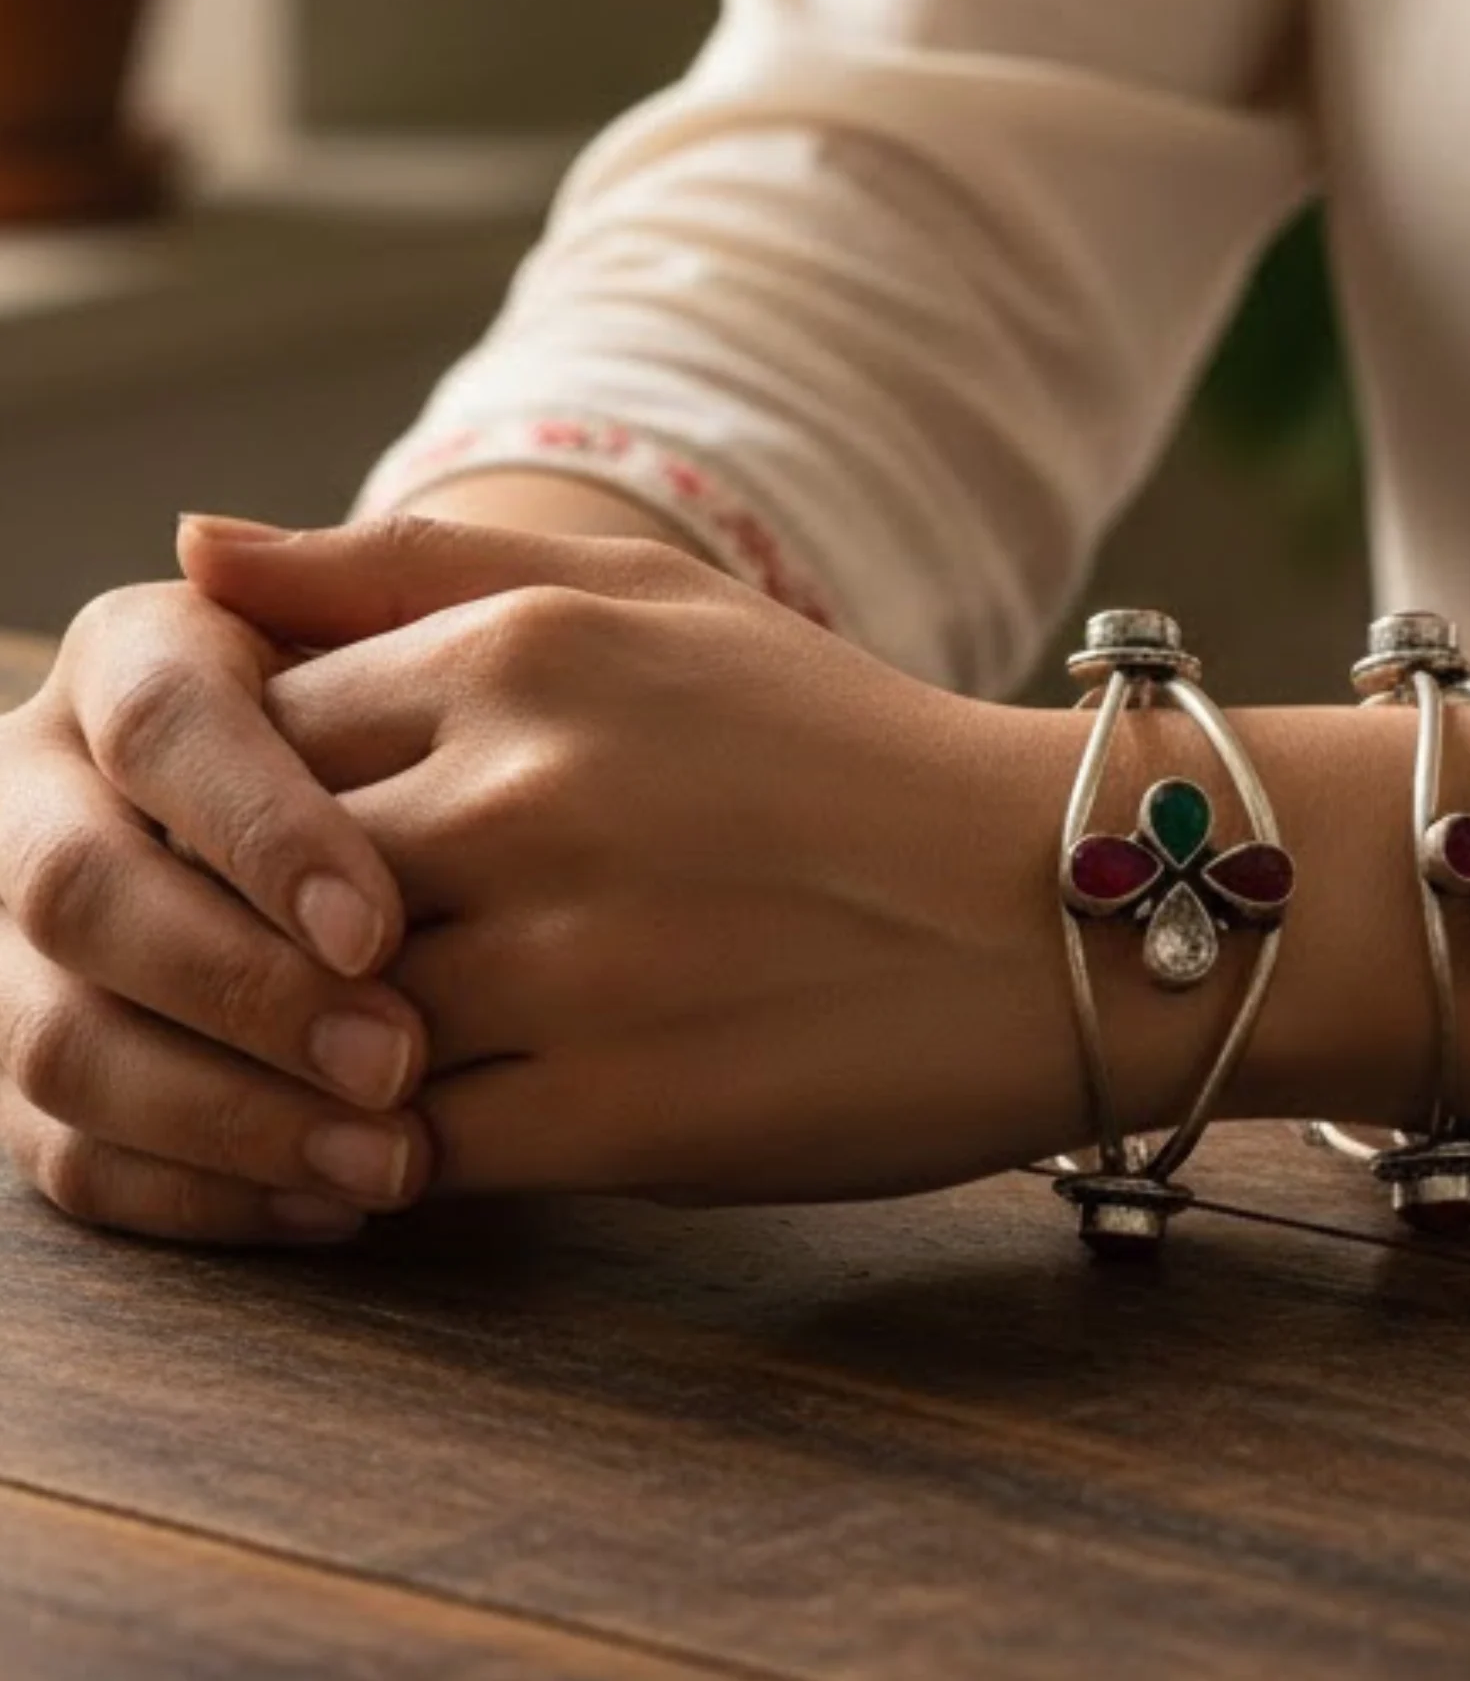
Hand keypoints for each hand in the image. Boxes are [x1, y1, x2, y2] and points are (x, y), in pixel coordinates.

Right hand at [0, 543, 434, 1245]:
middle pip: (82, 897)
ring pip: (60, 1043)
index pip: (165, 729)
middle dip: (241, 991)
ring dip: (227, 1116)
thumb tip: (204, 538)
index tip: (383, 925)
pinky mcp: (32, 1068)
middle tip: (401, 1060)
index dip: (259, 831)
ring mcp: (16, 941)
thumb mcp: (452, 621)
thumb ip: (364, 578)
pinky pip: (74, 1157)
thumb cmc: (475, 699)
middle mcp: (43, 789)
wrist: (452, 788)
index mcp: (132, 659)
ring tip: (393, 1158)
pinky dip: (204, 1194)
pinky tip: (336, 1204)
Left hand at [202, 518, 1086, 1204]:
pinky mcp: (615, 1116)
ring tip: (410, 1033)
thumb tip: (188, 553)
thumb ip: (408, 566)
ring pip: (324, 1026)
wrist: (1045, 902)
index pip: (258, 731)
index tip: (327, 838)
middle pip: (270, 881)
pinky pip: (410, 1152)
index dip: (261, 802)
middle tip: (341, 950)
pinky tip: (463, 1115)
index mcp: (528, 650)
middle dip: (280, 927)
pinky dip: (398, 1151)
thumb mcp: (647, 599)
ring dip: (332, 1048)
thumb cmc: (833, 743)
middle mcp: (529, 792)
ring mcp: (569, 959)